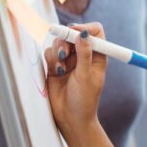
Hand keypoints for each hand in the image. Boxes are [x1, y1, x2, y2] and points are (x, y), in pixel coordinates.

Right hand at [44, 22, 107, 140]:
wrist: (70, 118)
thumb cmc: (84, 100)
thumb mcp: (86, 76)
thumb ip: (84, 55)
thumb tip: (84, 34)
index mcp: (98, 55)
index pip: (94, 31)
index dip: (84, 28)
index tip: (75, 32)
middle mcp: (83, 55)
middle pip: (73, 33)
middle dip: (66, 40)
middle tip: (64, 52)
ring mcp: (68, 60)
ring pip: (59, 42)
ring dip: (57, 52)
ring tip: (61, 69)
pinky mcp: (54, 66)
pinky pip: (49, 53)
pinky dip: (51, 59)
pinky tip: (55, 72)